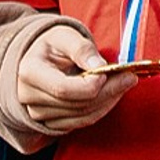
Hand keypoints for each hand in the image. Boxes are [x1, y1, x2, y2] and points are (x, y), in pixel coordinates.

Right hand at [13, 22, 135, 136]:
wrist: (39, 58)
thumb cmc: (53, 44)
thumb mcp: (65, 35)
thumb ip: (81, 49)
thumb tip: (99, 66)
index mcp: (29, 72)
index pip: (63, 89)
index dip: (90, 85)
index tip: (110, 72)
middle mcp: (29, 97)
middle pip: (76, 104)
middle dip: (108, 91)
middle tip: (130, 77)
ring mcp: (38, 114)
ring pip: (82, 116)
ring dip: (108, 101)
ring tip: (125, 82)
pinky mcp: (50, 123)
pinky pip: (81, 122)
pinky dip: (102, 109)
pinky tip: (113, 94)